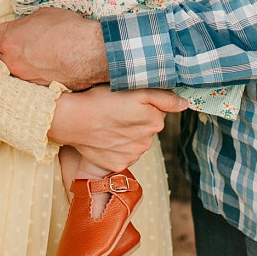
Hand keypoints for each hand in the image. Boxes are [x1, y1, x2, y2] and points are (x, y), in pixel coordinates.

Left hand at [0, 5, 108, 87]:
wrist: (90, 51)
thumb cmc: (67, 28)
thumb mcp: (41, 16)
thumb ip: (19, 24)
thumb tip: (5, 28)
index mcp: (10, 42)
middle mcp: (13, 64)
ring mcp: (26, 80)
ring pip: (6, 77)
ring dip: (3, 73)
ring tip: (1, 71)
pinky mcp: (40, 91)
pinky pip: (24, 86)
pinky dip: (22, 81)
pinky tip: (25, 79)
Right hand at [47, 84, 173, 159]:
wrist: (72, 120)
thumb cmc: (101, 99)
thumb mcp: (136, 90)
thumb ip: (164, 97)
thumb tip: (185, 104)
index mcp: (155, 122)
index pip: (157, 113)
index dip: (142, 106)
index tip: (126, 103)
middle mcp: (148, 142)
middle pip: (146, 129)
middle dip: (135, 121)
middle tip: (116, 112)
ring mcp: (132, 156)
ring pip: (135, 142)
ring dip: (125, 135)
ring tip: (108, 124)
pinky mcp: (117, 165)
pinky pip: (122, 155)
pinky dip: (115, 148)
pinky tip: (104, 138)